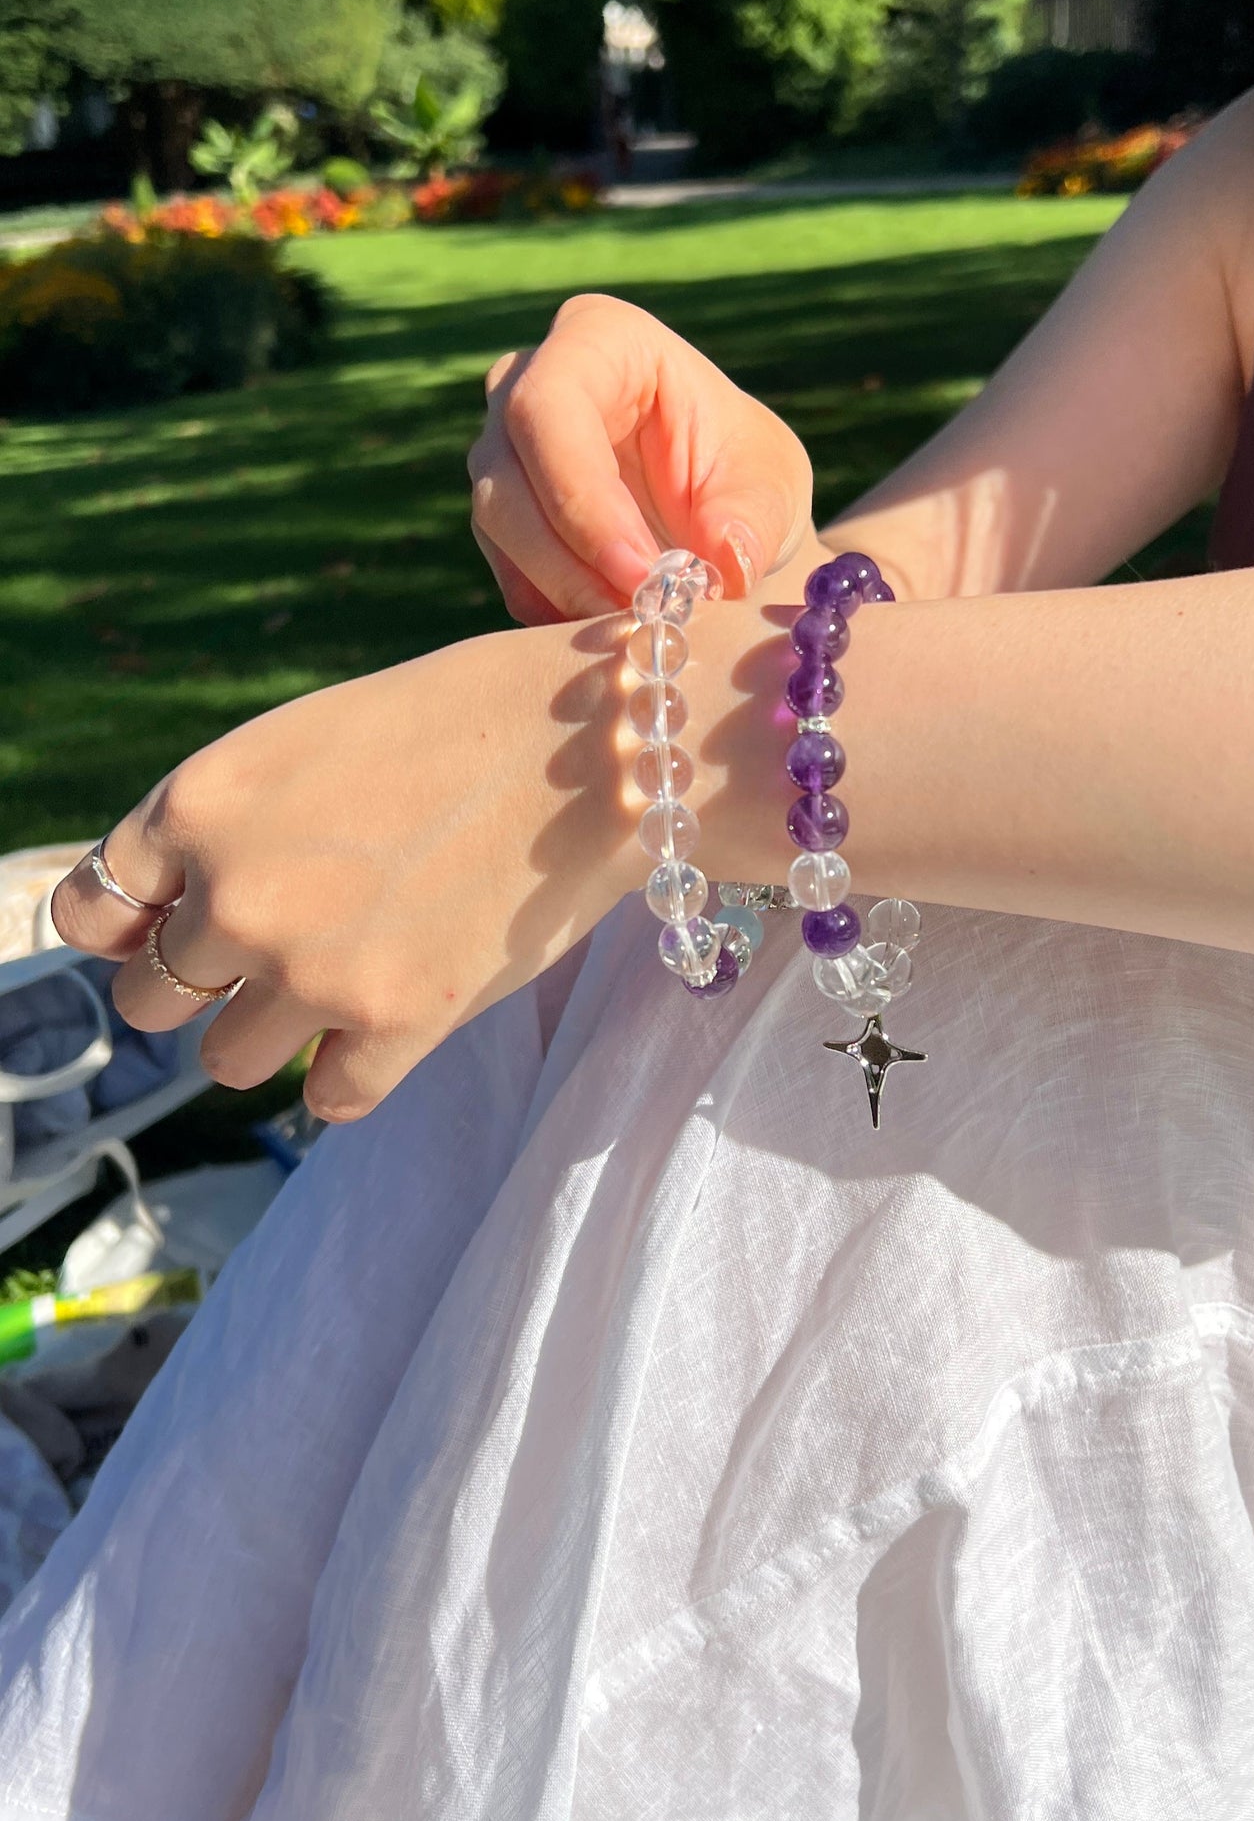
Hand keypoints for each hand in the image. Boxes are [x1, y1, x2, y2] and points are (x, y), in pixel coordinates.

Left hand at [49, 622, 642, 1120]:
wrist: (596, 745)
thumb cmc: (455, 721)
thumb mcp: (300, 742)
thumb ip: (217, 827)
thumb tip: (154, 921)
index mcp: (199, 804)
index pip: (89, 913)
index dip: (131, 926)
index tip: (174, 926)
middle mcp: (236, 894)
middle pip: (150, 1001)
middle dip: (205, 981)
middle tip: (287, 942)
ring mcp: (314, 970)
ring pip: (227, 1063)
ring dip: (275, 1032)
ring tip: (347, 974)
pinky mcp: (398, 1026)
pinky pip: (327, 1099)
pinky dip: (355, 1070)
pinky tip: (398, 1016)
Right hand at [470, 294, 816, 622]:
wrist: (719, 506)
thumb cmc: (742, 470)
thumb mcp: (771, 483)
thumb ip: (753, 518)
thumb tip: (725, 561)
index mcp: (597, 340)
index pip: (550, 408)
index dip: (584, 497)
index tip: (642, 572)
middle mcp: (526, 384)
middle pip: (508, 477)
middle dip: (572, 561)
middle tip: (642, 615)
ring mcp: (501, 451)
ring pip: (498, 527)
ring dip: (566, 592)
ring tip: (641, 625)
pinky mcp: (501, 519)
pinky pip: (509, 574)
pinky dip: (557, 611)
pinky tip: (615, 628)